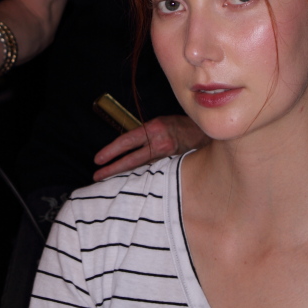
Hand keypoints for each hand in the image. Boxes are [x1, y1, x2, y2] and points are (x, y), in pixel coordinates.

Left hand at [92, 115, 209, 181]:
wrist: (209, 135)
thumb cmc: (184, 127)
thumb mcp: (163, 123)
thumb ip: (147, 134)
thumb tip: (128, 145)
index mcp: (154, 128)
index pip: (127, 140)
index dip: (111, 151)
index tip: (98, 159)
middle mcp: (160, 143)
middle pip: (131, 160)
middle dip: (112, 168)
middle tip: (97, 175)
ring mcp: (168, 157)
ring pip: (141, 169)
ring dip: (125, 175)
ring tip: (109, 182)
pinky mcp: (174, 167)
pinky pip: (154, 174)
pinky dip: (141, 178)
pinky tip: (131, 185)